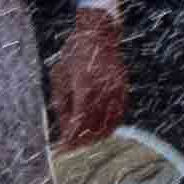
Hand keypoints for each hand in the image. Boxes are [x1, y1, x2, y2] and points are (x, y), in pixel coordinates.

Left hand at [47, 7, 128, 147]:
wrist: (99, 34)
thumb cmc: (74, 54)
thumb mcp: (59, 76)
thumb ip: (61, 104)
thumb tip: (62, 129)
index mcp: (84, 86)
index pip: (78, 122)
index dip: (70, 139)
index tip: (61, 149)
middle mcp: (103, 90)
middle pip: (94, 127)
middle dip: (81, 141)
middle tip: (69, 147)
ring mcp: (116, 90)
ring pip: (109, 125)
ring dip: (95, 137)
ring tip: (82, 142)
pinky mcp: (124, 90)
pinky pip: (118, 116)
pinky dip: (108, 127)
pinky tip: (98, 130)